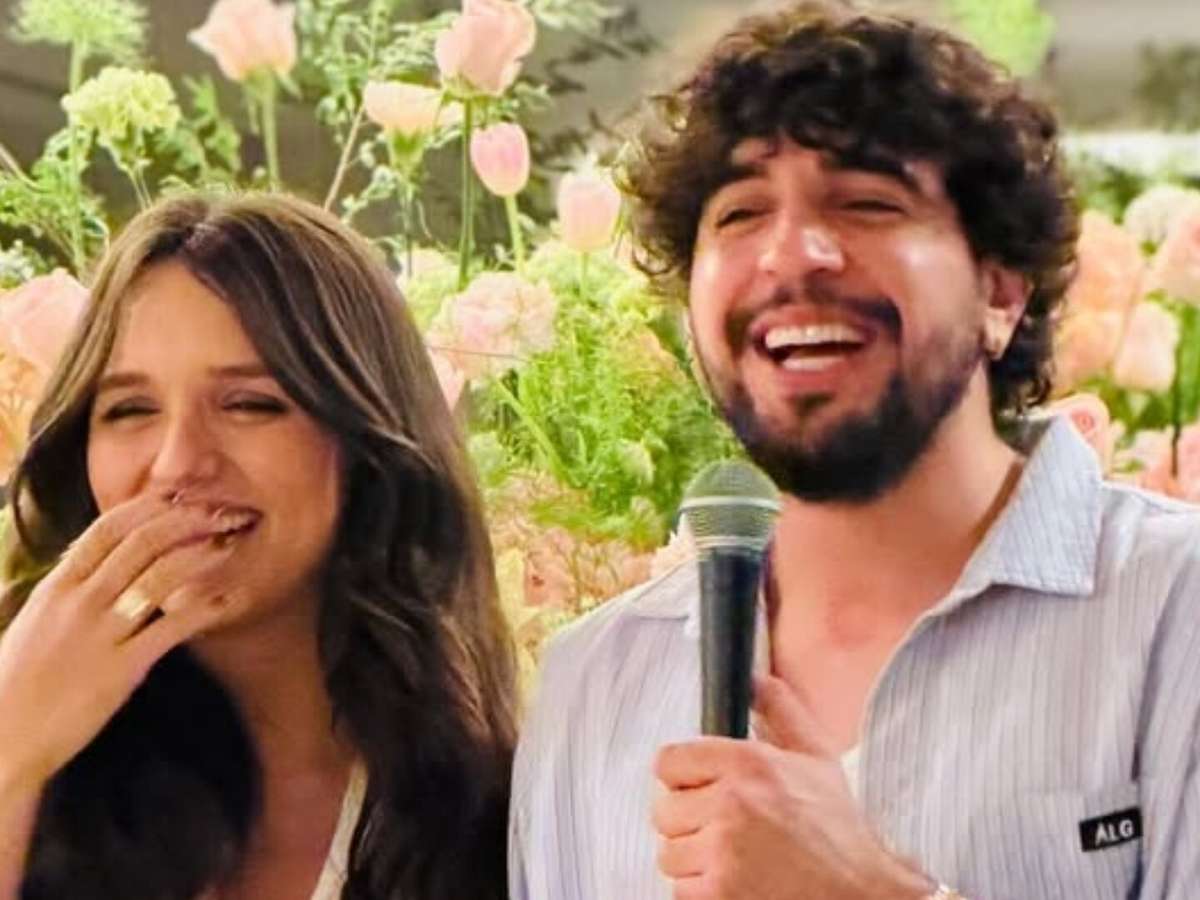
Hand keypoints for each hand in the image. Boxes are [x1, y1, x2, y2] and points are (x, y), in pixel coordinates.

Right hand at [0, 493, 245, 789]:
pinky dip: (206, 608)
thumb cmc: (17, 683)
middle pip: (140, 542)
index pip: (106, 529)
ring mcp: (100, 634)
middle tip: (220, 512)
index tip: (180, 497)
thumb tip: (96, 562)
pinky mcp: (121, 669)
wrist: (3, 740)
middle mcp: (78, 602)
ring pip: (159, 576)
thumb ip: (68, 590)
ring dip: (200, 554)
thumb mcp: (35, 622)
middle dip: (186, 520)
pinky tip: (229, 600)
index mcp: (56, 588)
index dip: (148, 507)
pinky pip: (172, 628)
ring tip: (228, 544)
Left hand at [652, 674, 933, 899]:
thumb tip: (755, 677)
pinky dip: (701, 890)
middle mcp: (732, 802)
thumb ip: (780, 710)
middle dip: (690, 822)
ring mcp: (723, 850)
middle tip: (728, 830)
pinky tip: (736, 882)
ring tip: (736, 858)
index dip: (683, 778)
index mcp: (749, 763)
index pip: (668, 762)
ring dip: (695, 859)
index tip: (701, 789)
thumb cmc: (839, 830)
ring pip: (670, 853)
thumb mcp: (816, 758)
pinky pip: (680, 889)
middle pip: (664, 810)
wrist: (860, 894)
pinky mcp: (719, 893)